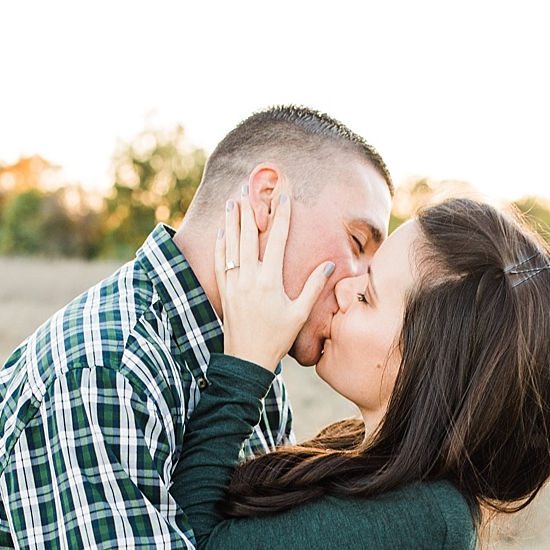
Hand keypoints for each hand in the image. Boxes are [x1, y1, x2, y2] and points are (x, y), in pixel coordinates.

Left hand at [214, 188, 333, 370]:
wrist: (247, 359)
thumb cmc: (276, 338)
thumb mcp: (299, 314)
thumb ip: (313, 287)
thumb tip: (330, 266)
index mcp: (270, 281)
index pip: (277, 241)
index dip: (281, 217)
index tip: (283, 198)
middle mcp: (249, 278)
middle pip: (249, 236)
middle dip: (249, 211)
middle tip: (247, 190)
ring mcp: (234, 284)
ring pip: (231, 246)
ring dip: (231, 222)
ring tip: (231, 202)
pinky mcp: (224, 291)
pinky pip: (220, 262)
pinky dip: (220, 245)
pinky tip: (222, 232)